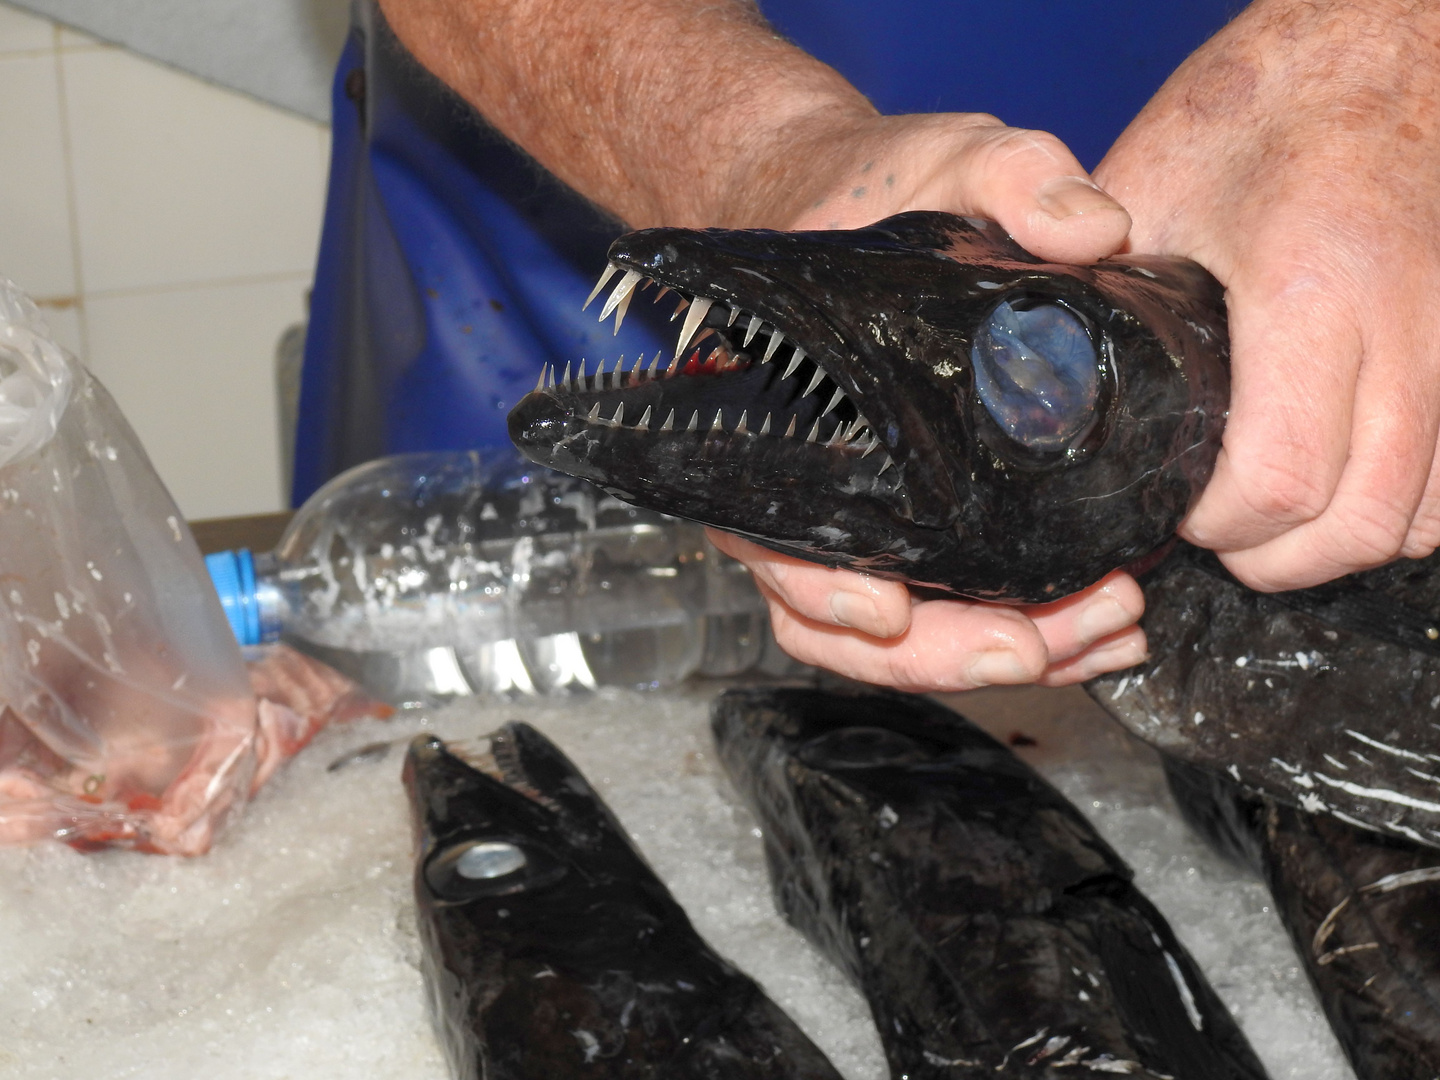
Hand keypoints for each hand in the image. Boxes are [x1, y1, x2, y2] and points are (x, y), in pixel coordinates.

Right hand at [710, 113, 1153, 690]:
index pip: (775, 540)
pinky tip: (1096, 627)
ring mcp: (857, 513)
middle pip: (841, 624)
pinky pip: (944, 609)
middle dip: (944, 650)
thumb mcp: (947, 158)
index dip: (825, 592)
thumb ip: (1013, 176)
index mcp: (780, 421)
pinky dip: (1021, 634)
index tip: (893, 609)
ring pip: (893, 641)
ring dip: (990, 656)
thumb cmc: (873, 189)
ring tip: (1102, 633)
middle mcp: (807, 486)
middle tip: (1048, 641)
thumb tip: (1097, 229)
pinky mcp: (911, 520)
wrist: (846, 202)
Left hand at [1094, 0, 1439, 589]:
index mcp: (1311, 289)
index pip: (1276, 480)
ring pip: (1423, 517)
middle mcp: (1408, 324)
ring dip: (1339, 545)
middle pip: (1360, 523)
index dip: (1217, 524)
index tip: (1175, 506)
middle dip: (1275, 557)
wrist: (1381, 43)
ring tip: (1271, 521)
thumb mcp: (1151, 184)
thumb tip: (1049, 375)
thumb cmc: (1262, 105)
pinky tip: (1339, 489)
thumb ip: (1103, 285)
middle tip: (1216, 532)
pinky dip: (1402, 512)